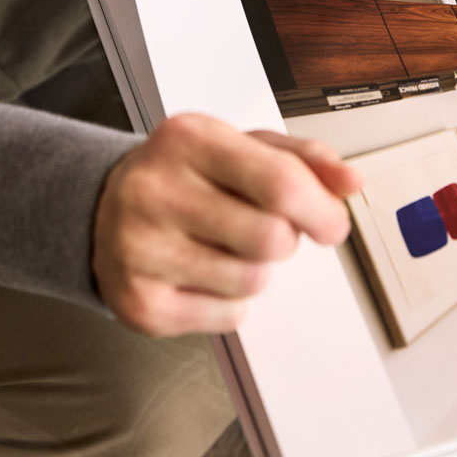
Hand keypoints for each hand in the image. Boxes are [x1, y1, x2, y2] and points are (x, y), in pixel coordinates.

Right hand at [92, 113, 361, 336]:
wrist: (105, 207)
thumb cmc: (187, 174)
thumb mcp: (242, 145)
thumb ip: (303, 158)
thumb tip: (351, 181)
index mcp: (187, 139)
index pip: (280, 181)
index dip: (321, 210)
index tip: (332, 223)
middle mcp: (155, 190)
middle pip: (272, 238)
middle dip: (285, 239)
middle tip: (266, 228)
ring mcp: (140, 249)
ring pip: (253, 281)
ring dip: (256, 270)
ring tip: (224, 246)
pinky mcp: (138, 302)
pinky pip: (227, 317)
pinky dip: (230, 302)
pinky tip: (202, 273)